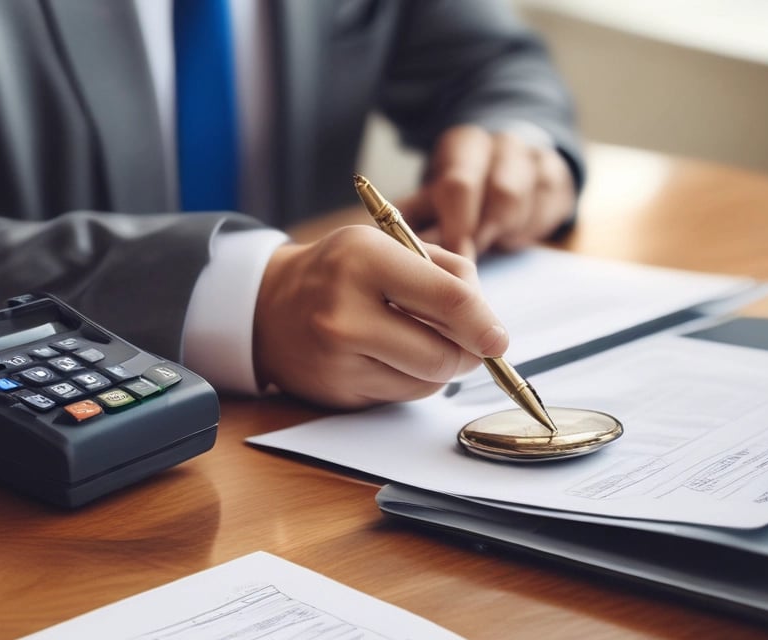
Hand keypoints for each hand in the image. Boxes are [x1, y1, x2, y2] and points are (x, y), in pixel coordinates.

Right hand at [253, 225, 507, 408]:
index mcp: (365, 257)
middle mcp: (345, 309)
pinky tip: (389, 357)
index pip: (449, 299)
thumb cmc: (339, 271)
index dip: (485, 324)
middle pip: (442, 354)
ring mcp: (337, 357)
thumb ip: (447, 273)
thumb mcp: (388, 245)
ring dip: (440, 368)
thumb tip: (488, 326)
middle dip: (468, 354)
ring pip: (427, 382)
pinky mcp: (337, 391)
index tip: (500, 339)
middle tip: (470, 345)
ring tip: (417, 341)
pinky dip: (411, 380)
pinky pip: (402, 397)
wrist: (267, 306)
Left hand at [400, 124, 575, 258]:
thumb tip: (397, 256)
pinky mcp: (557, 178)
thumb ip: (416, 223)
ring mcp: (534, 158)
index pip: (459, 185)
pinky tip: (511, 234)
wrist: (505, 166)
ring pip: (524, 205)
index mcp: (462, 145)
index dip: (456, 228)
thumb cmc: (459, 195)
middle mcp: (500, 144)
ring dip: (504, 232)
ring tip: (489, 241)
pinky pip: (547, 212)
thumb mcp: (431, 200)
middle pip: (501, 193)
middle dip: (483, 234)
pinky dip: (527, 231)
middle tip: (471, 263)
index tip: (450, 258)